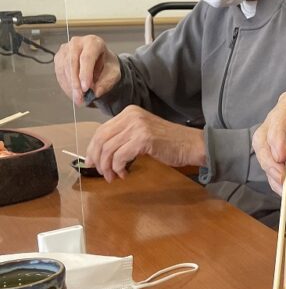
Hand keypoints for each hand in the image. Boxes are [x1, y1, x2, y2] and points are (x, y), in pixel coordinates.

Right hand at [54, 35, 120, 105]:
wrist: (101, 62)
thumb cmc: (107, 65)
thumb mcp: (113, 74)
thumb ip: (106, 82)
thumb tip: (96, 93)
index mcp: (94, 42)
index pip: (87, 57)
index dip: (85, 74)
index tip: (86, 88)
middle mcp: (77, 42)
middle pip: (72, 62)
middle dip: (75, 82)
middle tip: (80, 98)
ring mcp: (65, 49)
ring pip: (63, 68)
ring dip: (69, 86)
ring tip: (77, 99)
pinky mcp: (59, 57)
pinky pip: (59, 72)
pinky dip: (65, 84)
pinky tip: (71, 93)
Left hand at [86, 105, 205, 181]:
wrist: (192, 145)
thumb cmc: (169, 143)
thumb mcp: (142, 133)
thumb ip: (123, 137)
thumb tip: (99, 153)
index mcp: (129, 112)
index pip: (101, 130)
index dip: (92, 149)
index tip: (91, 163)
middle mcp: (131, 116)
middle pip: (101, 139)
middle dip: (97, 159)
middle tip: (100, 173)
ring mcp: (138, 126)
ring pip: (108, 149)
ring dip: (107, 167)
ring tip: (113, 177)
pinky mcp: (143, 139)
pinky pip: (120, 157)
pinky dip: (118, 168)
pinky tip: (125, 174)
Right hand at [253, 91, 285, 192]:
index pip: (276, 120)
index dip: (276, 138)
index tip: (282, 156)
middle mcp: (280, 122)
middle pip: (263, 140)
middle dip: (269, 158)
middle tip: (282, 174)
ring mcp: (280, 143)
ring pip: (265, 157)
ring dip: (272, 173)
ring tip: (285, 185)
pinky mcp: (285, 161)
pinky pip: (274, 172)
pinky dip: (277, 183)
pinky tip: (285, 191)